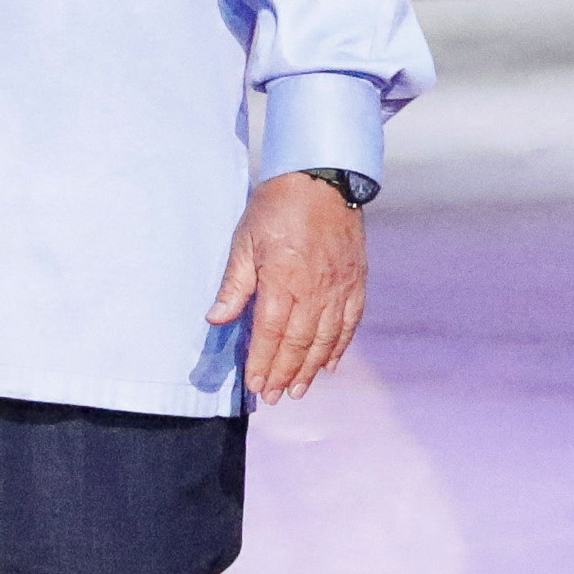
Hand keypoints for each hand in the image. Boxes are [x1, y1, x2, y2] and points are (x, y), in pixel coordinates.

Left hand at [204, 171, 368, 404]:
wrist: (323, 177)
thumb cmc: (277, 206)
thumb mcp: (245, 240)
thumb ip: (234, 284)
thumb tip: (217, 318)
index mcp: (283, 280)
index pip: (272, 334)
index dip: (263, 363)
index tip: (255, 385)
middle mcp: (315, 289)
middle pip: (300, 343)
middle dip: (285, 374)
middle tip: (274, 396)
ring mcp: (339, 287)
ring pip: (327, 339)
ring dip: (312, 369)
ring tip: (299, 390)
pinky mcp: (356, 280)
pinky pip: (350, 323)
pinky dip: (340, 346)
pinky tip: (331, 364)